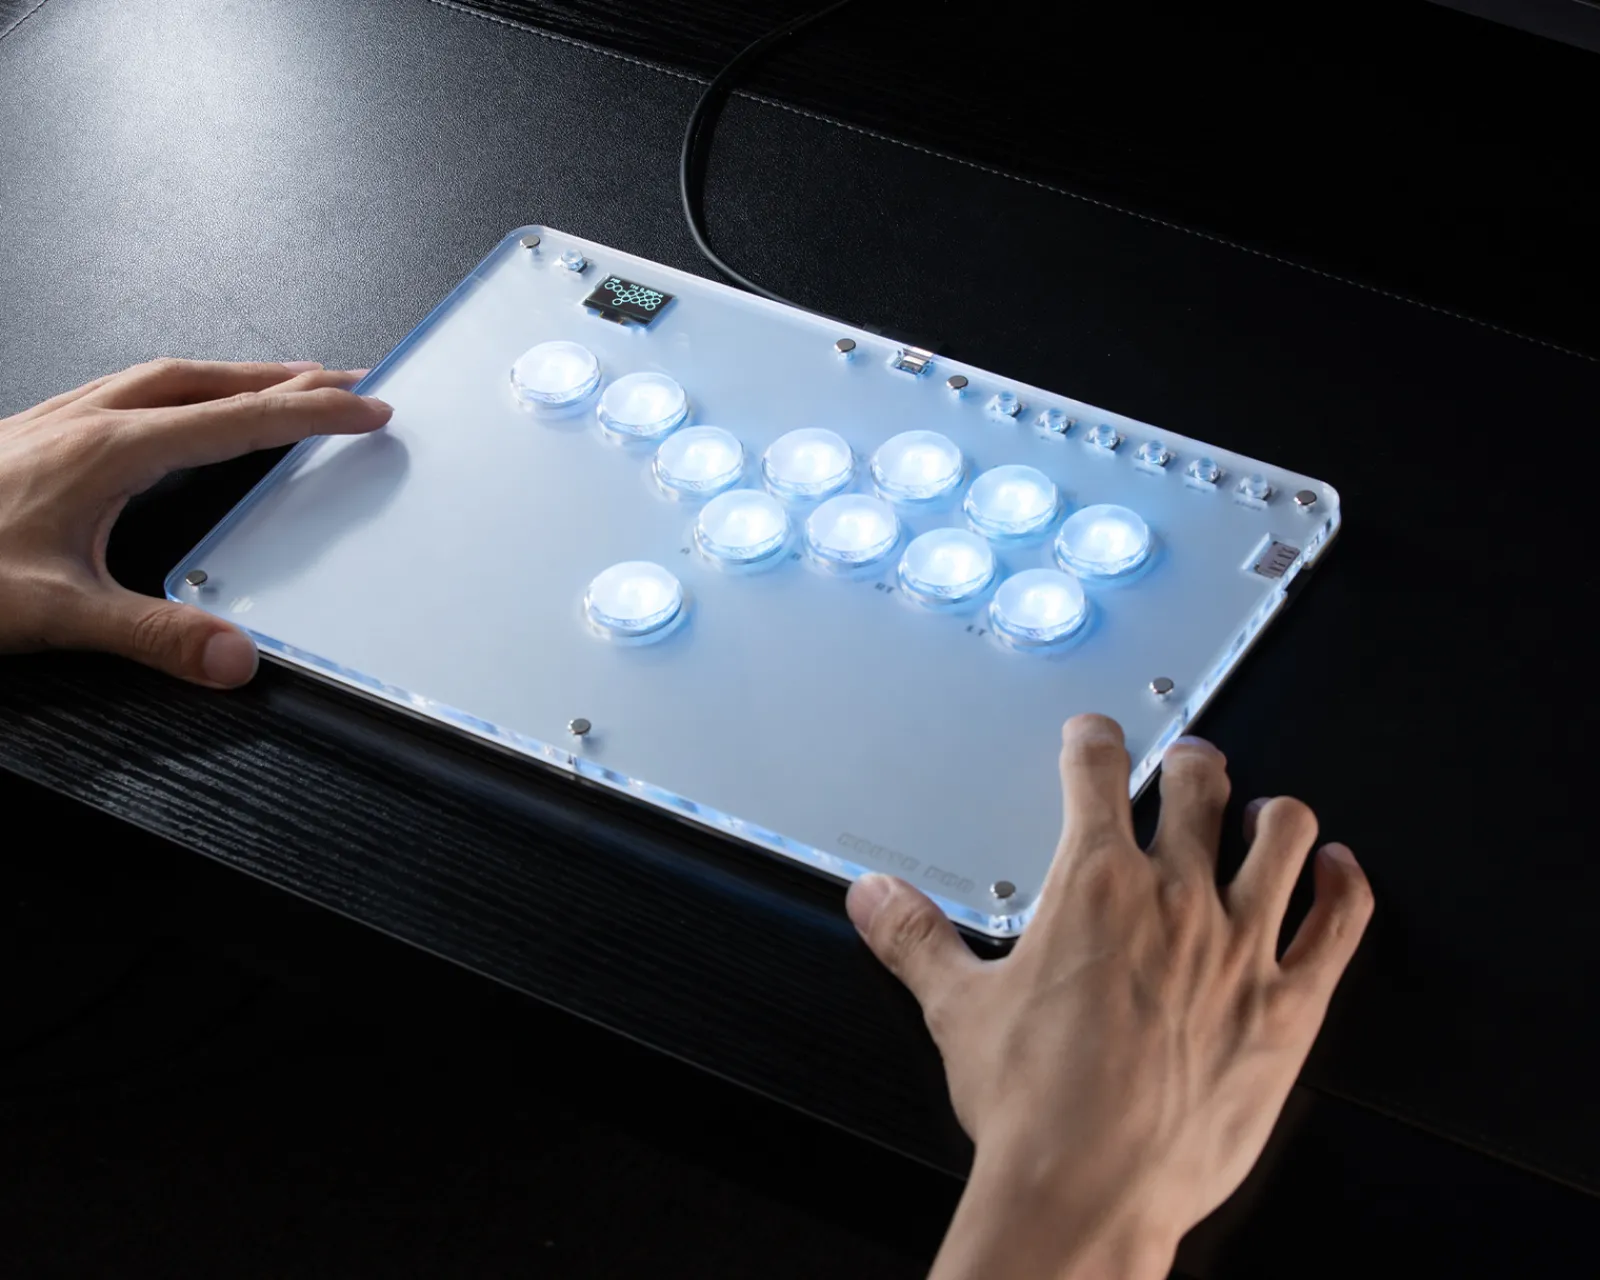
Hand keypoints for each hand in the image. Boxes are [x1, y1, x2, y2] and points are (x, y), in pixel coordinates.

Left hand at [0, 359, 390, 686]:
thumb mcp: (53, 614)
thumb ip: (153, 636)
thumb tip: (238, 657)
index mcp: (108, 453)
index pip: (237, 421)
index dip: (312, 413)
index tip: (367, 408)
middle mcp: (86, 423)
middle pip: (209, 379)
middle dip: (287, 377)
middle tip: (346, 378)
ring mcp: (55, 422)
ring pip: (164, 375)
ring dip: (233, 375)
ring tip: (279, 383)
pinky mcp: (30, 435)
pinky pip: (124, 388)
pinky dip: (178, 387)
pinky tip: (173, 409)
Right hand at [846, 715, 1372, 1279]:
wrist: (1093, 1191)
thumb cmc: (1034, 1107)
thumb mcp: (958, 1010)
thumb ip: (915, 939)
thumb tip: (875, 898)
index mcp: (1092, 886)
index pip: (1097, 769)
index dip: (1094, 737)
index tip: (1094, 734)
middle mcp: (1174, 898)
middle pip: (1198, 784)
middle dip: (1189, 762)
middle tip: (1185, 766)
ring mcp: (1240, 946)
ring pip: (1282, 834)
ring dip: (1271, 812)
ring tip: (1261, 813)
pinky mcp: (1291, 1003)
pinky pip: (1341, 920)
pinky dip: (1345, 884)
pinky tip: (1338, 872)